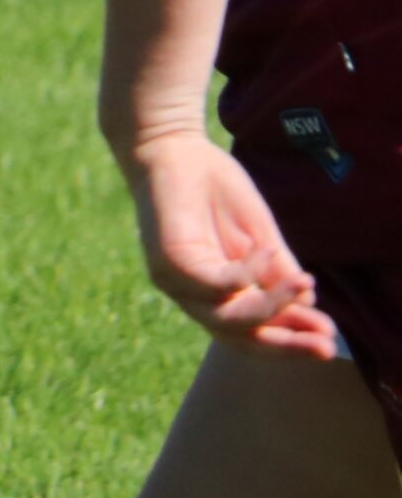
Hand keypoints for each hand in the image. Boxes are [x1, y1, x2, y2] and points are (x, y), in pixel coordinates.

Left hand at [121, 130, 338, 358]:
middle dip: (284, 345)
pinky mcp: (168, 260)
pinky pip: (213, 283)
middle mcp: (192, 296)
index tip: (329, 342)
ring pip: (227, 318)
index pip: (251, 333)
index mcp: (215, 294)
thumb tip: (307, 303)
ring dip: (271, 307)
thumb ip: (277, 270)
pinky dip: (247, 272)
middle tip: (326, 348)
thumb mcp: (258, 236)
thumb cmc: (215, 191)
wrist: (174, 149)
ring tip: (304, 284)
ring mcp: (177, 282)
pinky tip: (266, 251)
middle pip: (239, 338)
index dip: (289, 342)